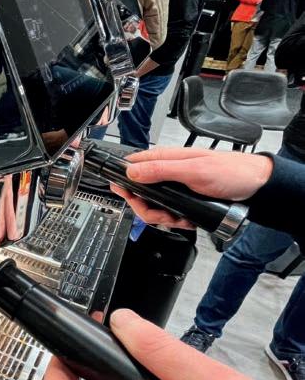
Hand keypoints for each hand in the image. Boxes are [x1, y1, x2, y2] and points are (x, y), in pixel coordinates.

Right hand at [109, 147, 272, 228]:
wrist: (255, 187)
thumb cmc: (230, 172)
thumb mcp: (193, 171)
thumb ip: (160, 170)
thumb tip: (131, 171)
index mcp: (164, 159)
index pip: (131, 168)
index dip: (125, 184)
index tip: (129, 197)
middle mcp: (166, 172)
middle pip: (139, 194)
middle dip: (148, 209)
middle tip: (163, 215)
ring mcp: (174, 187)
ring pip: (152, 207)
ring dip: (162, 217)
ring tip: (178, 218)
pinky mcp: (182, 199)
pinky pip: (167, 213)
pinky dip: (174, 220)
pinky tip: (185, 219)